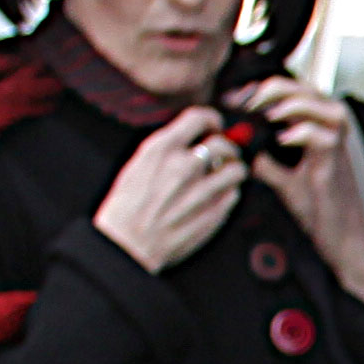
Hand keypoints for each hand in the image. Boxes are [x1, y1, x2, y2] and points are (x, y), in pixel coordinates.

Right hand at [91, 108, 245, 275]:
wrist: (126, 245)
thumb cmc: (126, 207)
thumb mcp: (138, 165)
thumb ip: (167, 149)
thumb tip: (195, 138)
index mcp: (161, 149)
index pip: (199, 117)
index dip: (212, 119)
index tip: (215, 126)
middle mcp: (184, 165)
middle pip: (223, 143)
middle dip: (227, 147)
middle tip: (224, 155)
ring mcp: (201, 190)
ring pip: (236, 169)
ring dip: (233, 170)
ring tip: (226, 176)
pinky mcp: (213, 213)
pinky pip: (234, 194)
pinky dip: (229, 193)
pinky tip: (217, 197)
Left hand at [226, 78, 363, 325]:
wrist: (344, 236)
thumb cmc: (317, 207)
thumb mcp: (281, 178)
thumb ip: (263, 158)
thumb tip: (235, 144)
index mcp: (314, 122)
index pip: (282, 89)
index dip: (252, 91)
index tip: (229, 103)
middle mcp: (327, 123)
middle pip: (293, 86)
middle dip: (260, 93)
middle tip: (237, 108)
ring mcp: (335, 138)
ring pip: (309, 99)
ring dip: (280, 104)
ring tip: (258, 117)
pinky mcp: (337, 158)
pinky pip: (319, 133)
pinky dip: (298, 132)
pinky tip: (280, 141)